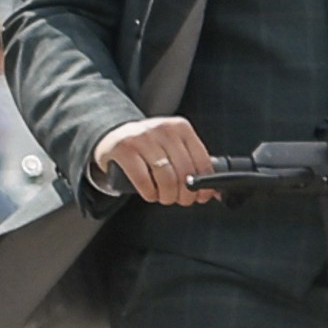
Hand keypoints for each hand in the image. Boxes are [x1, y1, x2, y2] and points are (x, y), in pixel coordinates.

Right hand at [92, 114, 219, 207]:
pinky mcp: (124, 149)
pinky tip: (150, 194)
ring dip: (168, 195)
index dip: (205, 184)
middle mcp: (163, 129)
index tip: (201, 196)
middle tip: (181, 200)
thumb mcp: (173, 146)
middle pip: (184, 171)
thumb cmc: (149, 146)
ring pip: (166, 177)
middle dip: (185, 194)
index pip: (201, 160)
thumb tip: (214, 191)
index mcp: (181, 127)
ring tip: (165, 197)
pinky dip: (149, 193)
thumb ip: (192, 163)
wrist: (114, 136)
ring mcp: (142, 137)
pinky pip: (143, 180)